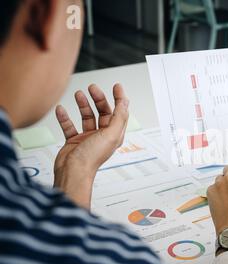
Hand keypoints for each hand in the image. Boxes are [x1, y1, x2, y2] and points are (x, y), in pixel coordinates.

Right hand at [54, 83, 128, 207]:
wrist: (72, 171)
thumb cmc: (92, 157)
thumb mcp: (111, 134)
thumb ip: (119, 117)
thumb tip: (125, 102)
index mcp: (114, 135)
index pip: (120, 113)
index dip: (119, 98)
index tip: (116, 86)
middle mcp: (102, 136)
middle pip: (103, 112)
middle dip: (98, 99)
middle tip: (92, 88)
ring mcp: (87, 138)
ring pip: (86, 117)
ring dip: (83, 105)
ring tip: (78, 94)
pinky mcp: (73, 142)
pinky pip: (69, 126)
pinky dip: (65, 117)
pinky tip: (61, 109)